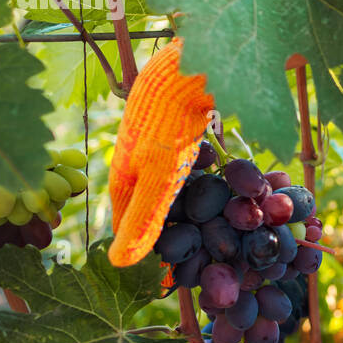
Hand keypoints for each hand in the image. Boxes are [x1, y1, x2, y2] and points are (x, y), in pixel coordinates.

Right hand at [108, 39, 214, 266]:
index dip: (144, 251)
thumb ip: (142, 220)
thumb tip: (120, 265)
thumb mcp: (157, 180)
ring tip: (210, 229)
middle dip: (168, 229)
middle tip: (194, 255)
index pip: (126, 224)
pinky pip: (188, 164)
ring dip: (188, 207)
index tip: (167, 277)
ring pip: (169, 184)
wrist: (189, 65)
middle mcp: (136, 160)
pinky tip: (223, 187)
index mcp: (122, 176)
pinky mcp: (179, 126)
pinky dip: (201, 180)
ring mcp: (157, 143)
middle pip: (148, 205)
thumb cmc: (168, 126)